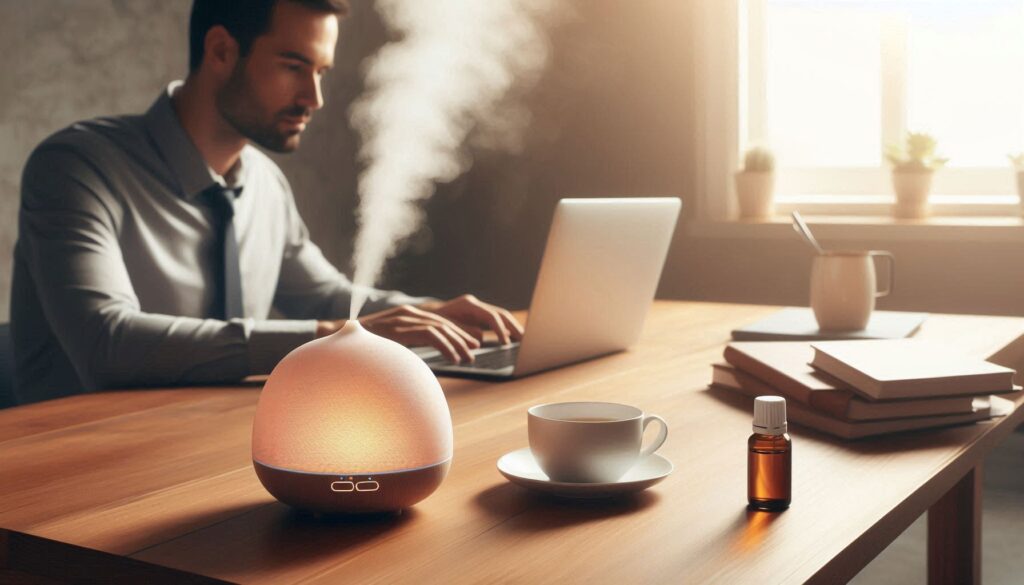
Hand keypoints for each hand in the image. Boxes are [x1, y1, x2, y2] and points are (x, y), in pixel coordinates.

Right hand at [321, 304, 481, 363]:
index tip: (470, 343)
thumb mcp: (386, 345)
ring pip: (440, 328)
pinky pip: (430, 335)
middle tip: (475, 350)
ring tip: (468, 358)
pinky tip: (454, 359)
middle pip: (442, 322)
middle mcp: (406, 313)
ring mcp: (402, 319)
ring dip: (457, 343)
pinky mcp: (400, 328)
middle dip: (462, 336)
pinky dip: (446, 347)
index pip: (437, 320)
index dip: (456, 331)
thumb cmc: (360, 348)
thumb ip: (403, 347)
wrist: (335, 341)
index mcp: (405, 315)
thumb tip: (414, 362)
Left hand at [419, 294, 523, 345]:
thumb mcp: (446, 328)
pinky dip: (504, 329)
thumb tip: (480, 338)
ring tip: (523, 339)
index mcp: (468, 305)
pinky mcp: (477, 316)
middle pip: (500, 313)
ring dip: (511, 327)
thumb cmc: (431, 323)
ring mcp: (476, 309)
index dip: (500, 329)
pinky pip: (494, 321)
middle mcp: (474, 304)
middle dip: (513, 326)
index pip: (491, 316)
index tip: (505, 343)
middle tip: (524, 339)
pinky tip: (511, 338)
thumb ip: (463, 331)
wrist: (424, 316)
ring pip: (500, 316)